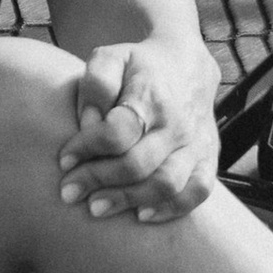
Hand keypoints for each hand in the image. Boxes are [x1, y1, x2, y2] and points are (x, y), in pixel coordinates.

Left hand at [56, 41, 218, 226]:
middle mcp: (177, 123)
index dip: (87, 148)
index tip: (64, 159)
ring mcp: (196, 144)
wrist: (188, 66)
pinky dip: (171, 209)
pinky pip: (197, 192)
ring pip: (166, 184)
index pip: (117, 131)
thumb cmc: (138, 67)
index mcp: (150, 95)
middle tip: (69, 192)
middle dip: (98, 181)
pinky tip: (141, 215)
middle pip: (138, 164)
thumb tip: (89, 124)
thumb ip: (95, 84)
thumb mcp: (110, 58)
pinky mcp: (208, 159)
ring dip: (129, 200)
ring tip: (97, 208)